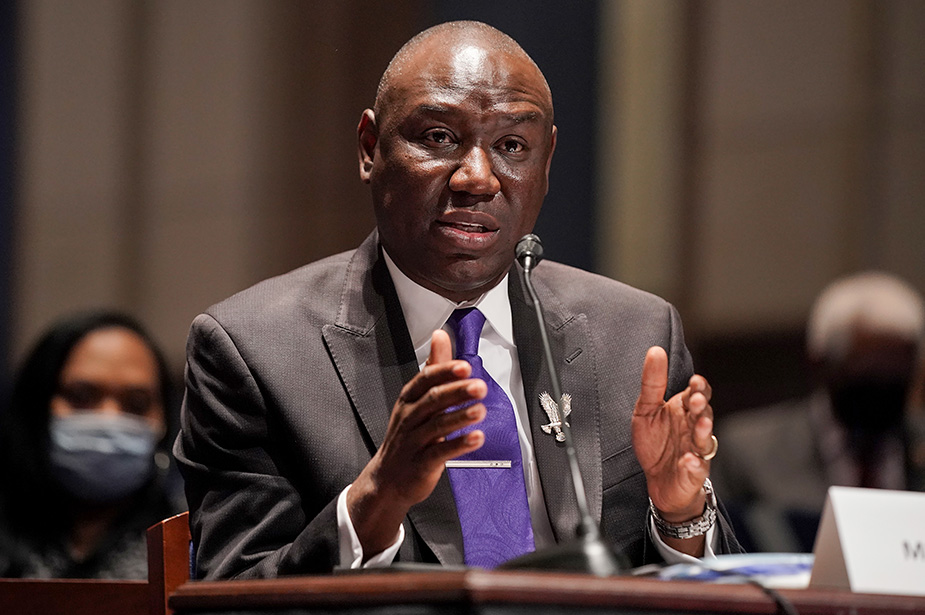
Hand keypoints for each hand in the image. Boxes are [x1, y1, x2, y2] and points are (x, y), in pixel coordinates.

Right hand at [347, 329, 486, 556]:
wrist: (388, 479)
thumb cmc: (407, 435)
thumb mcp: (416, 399)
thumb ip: (434, 368)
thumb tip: (441, 336)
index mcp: (409, 400)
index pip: (425, 380)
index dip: (444, 372)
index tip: (464, 366)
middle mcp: (409, 418)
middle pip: (432, 400)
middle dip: (456, 392)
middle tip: (479, 386)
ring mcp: (414, 441)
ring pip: (437, 426)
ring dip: (460, 417)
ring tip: (480, 410)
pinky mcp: (421, 464)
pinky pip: (441, 453)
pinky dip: (459, 445)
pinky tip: (477, 438)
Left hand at [631, 346, 713, 521]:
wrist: (658, 481)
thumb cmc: (655, 443)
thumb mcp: (646, 409)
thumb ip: (652, 382)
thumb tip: (655, 351)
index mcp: (683, 411)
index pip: (697, 394)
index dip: (699, 388)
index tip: (695, 381)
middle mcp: (693, 429)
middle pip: (703, 414)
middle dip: (701, 407)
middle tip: (695, 400)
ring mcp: (696, 451)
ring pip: (704, 440)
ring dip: (704, 431)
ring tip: (701, 424)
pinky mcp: (692, 473)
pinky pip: (696, 469)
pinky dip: (694, 465)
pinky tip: (689, 461)